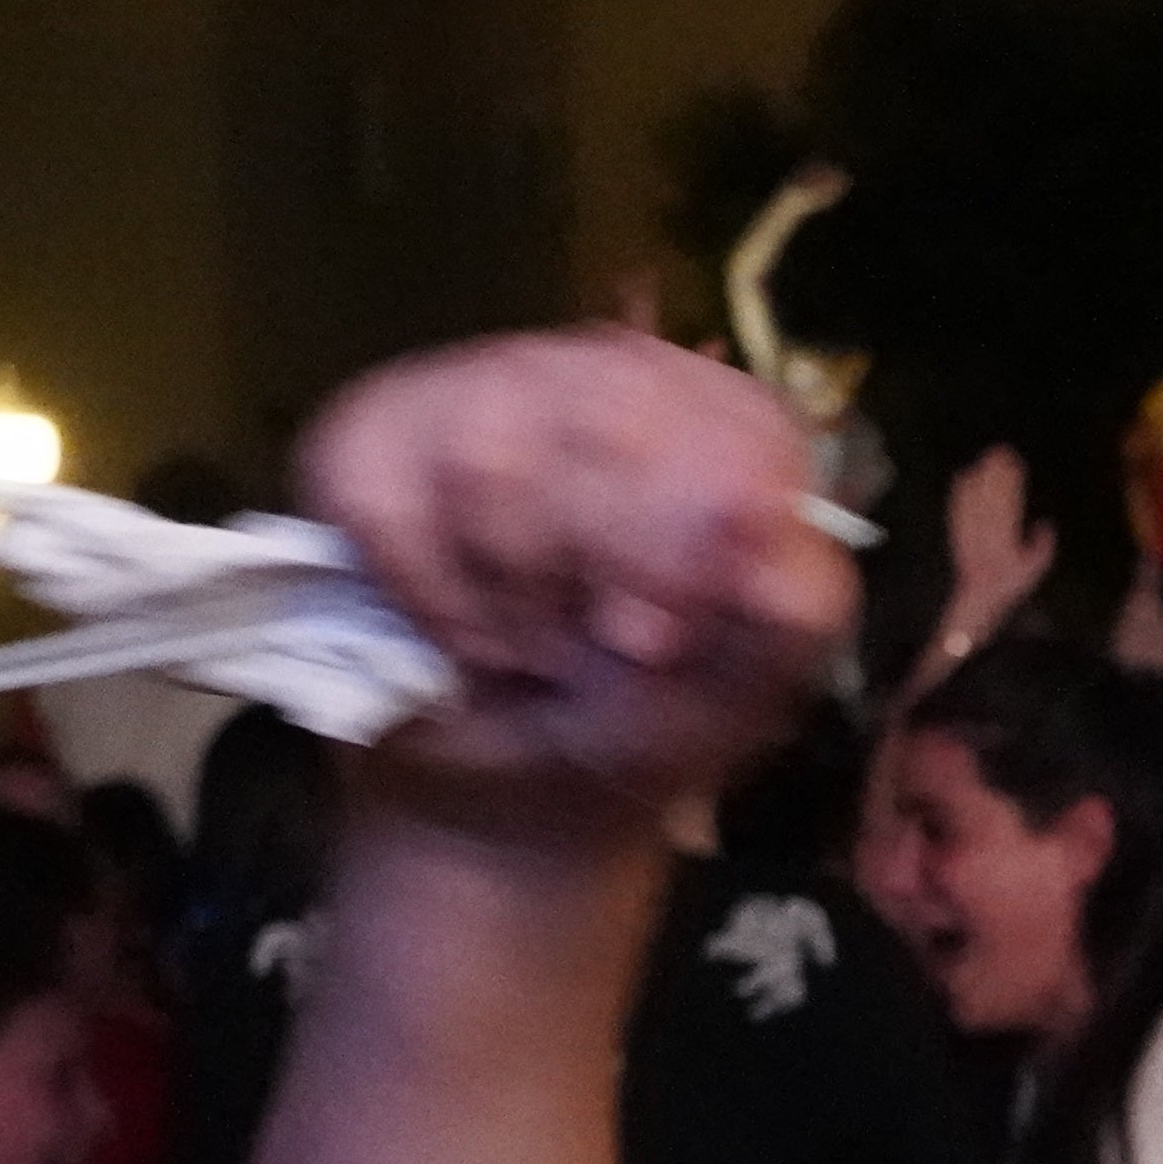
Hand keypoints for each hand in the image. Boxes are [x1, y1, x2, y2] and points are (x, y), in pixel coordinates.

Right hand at [295, 329, 859, 840]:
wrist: (509, 787)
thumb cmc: (644, 718)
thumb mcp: (742, 693)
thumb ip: (785, 609)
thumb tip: (767, 521)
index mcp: (730, 425)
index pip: (722, 421)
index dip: (684, 539)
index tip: (657, 640)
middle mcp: (611, 376)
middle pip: (605, 425)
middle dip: (594, 577)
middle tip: (594, 651)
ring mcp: (486, 386)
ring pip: (488, 464)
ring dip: (511, 600)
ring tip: (531, 647)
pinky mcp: (377, 430)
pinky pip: (385, 502)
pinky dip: (425, 599)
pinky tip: (457, 630)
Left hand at [936, 447, 1053, 659]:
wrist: (977, 597)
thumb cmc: (1009, 585)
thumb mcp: (1035, 571)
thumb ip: (1043, 546)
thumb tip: (1045, 522)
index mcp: (1005, 537)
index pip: (1008, 501)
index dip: (1011, 480)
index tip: (1016, 463)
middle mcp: (984, 530)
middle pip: (990, 493)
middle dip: (996, 470)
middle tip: (1002, 451)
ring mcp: (968, 529)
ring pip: (973, 495)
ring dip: (980, 474)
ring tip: (987, 457)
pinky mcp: (957, 529)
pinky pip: (958, 505)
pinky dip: (961, 489)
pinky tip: (965, 474)